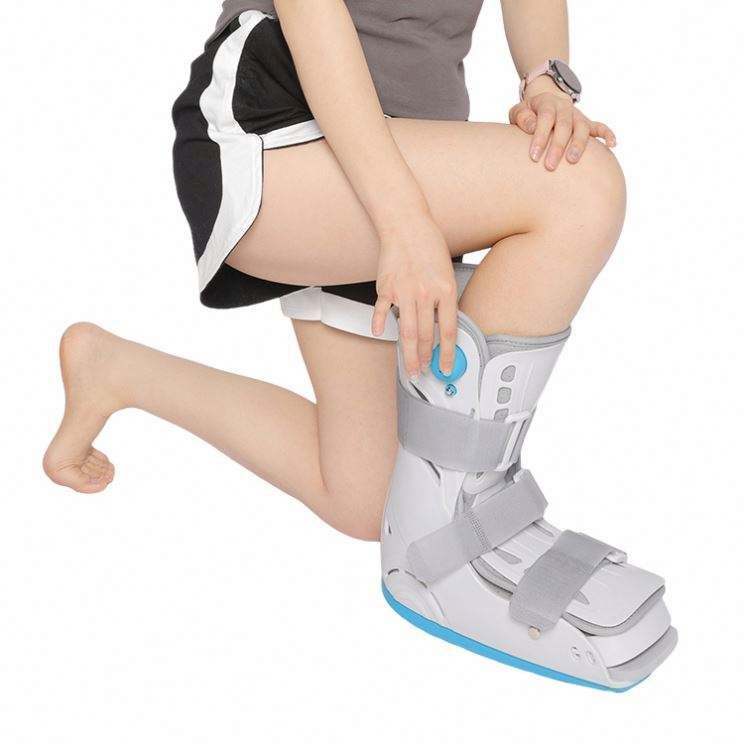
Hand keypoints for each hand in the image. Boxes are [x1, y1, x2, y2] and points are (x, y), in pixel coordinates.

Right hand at [372, 215, 457, 379]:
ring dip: (408, 354)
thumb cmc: (428, 247)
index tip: (446, 367)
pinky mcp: (386, 288)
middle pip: (425, 336)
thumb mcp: (447, 274)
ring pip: (406, 331)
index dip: (448, 353)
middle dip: (425, 359)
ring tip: (410, 367)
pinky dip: (380, 324)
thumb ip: (444, 301)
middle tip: (424, 372)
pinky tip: (381, 334)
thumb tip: (440, 329)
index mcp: (445, 290)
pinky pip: (382, 311)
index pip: (448, 331)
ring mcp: (404, 292)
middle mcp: (425, 293)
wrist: (406, 225)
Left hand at [509, 76, 615, 169]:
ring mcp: (577, 116)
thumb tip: (531, 127)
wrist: (545, 103)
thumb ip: (522, 117)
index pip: (545, 118)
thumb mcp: (519, 111)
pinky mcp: (587, 123)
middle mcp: (564, 108)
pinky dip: (607, 134)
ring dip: (578, 144)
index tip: (534, 157)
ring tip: (572, 161)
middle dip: (558, 146)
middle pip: (564, 125)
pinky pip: (600, 126)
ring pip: (581, 128)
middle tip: (550, 166)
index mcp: (547, 103)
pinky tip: (612, 144)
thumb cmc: (528, 114)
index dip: (540, 137)